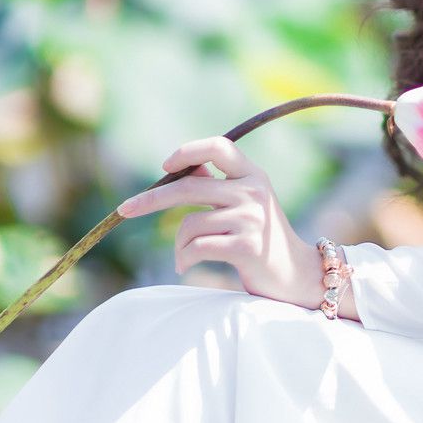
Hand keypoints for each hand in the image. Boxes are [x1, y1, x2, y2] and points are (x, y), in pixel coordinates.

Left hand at [116, 135, 339, 313]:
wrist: (297, 275)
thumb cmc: (263, 240)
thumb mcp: (247, 204)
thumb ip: (220, 185)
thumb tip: (182, 169)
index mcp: (254, 175)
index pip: (218, 147)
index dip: (188, 152)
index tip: (165, 166)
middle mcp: (254, 192)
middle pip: (189, 187)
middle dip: (150, 200)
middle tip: (125, 210)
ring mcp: (252, 219)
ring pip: (189, 224)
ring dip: (177, 245)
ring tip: (183, 257)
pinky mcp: (246, 247)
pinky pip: (196, 248)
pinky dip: (184, 259)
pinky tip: (186, 266)